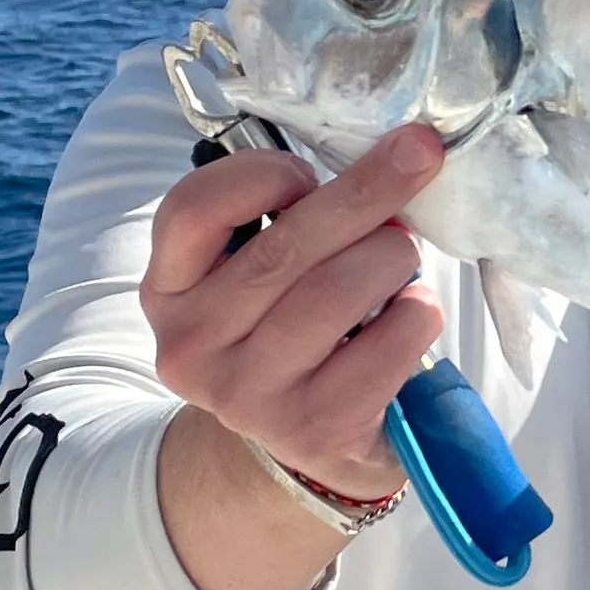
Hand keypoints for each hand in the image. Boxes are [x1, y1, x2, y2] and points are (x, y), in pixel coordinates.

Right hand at [141, 126, 446, 500]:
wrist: (306, 440)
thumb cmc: (292, 325)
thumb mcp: (260, 270)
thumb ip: (291, 215)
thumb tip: (389, 149)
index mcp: (170, 289)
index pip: (193, 208)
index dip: (262, 173)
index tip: (310, 172)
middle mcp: (194, 344)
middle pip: (287, 245)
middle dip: (367, 189)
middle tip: (419, 154)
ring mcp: (249, 393)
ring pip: (338, 290)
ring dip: (394, 256)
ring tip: (402, 258)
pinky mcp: (313, 426)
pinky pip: (387, 343)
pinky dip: (418, 312)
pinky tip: (412, 310)